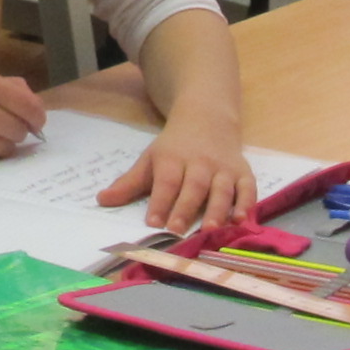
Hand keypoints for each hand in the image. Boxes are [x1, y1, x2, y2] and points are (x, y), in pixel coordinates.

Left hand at [100, 113, 256, 240]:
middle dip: (185, 208)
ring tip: (210, 229)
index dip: (160, 201)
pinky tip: (241, 219)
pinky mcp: (243, 172)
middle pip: (193, 186)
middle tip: (177, 231)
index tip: (152, 223)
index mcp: (172, 158)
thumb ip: (128, 183)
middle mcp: (199, 163)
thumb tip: (101, 201)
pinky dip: (246, 203)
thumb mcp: (150, 159)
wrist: (207, 118)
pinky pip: (248, 188)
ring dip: (217, 209)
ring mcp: (223, 168)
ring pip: (222, 188)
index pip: (166, 181)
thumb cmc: (174, 147)